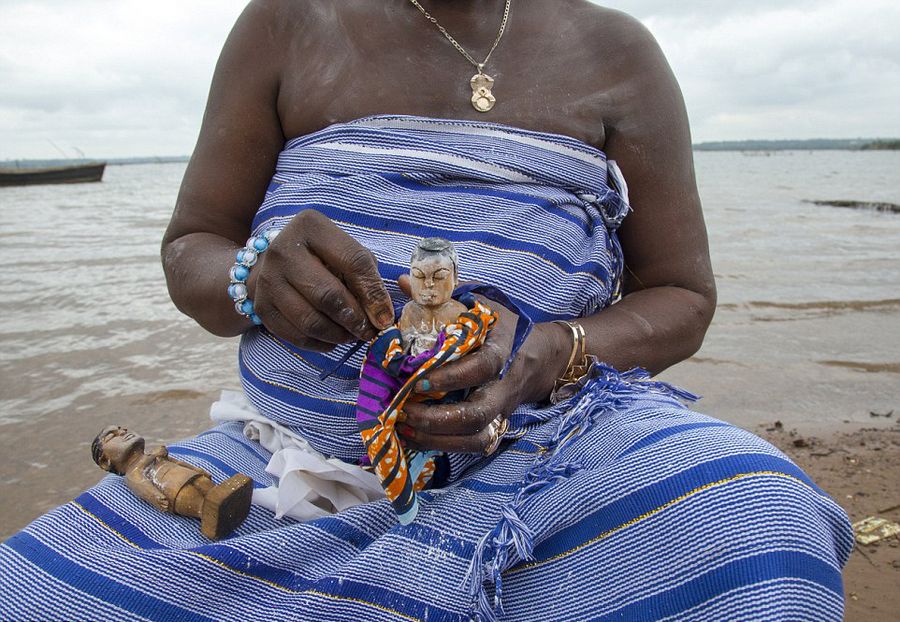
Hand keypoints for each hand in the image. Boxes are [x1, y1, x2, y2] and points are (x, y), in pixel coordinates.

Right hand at [248, 210, 394, 350]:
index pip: (353, 262)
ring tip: (353, 335)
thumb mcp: (346, 253)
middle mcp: (283, 250)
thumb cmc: (322, 257)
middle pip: (328, 295)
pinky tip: (333, 339)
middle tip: (369, 332)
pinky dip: (320, 343)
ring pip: (311, 320)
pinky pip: (296, 336)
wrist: (276, 264)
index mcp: (311, 227)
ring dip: (339, 335)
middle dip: (355, 320)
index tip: (385, 317)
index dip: (374, 294)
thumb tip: (382, 316)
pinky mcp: (261, 306)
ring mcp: (267, 279)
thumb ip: (366, 277)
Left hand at [399, 291, 567, 453]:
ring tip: (404, 428)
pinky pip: (472, 445)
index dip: (452, 377)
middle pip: (478, 414)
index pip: (482, 367)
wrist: (539, 357)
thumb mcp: (479, 303)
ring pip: (475, 437)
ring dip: (436, 438)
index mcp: (502, 349)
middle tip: (404, 412)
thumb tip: (401, 281)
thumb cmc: (501, 327)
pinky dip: (441, 446)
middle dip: (437, 419)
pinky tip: (413, 437)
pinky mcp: (494, 425)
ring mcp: (500, 409)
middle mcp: (503, 385)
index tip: (419, 381)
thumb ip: (442, 295)